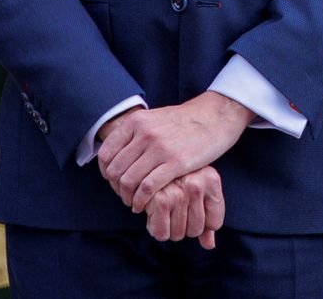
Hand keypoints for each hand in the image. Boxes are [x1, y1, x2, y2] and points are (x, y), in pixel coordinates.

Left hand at [96, 92, 253, 210]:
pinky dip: (141, 201)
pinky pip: (147, 188)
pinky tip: (144, 205)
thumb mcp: (155, 119)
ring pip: (128, 181)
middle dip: (116, 189)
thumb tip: (115, 155)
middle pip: (115, 171)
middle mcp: (145, 133)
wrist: (217, 116)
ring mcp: (160, 147)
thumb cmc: (186, 121)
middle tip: (125, 195)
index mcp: (137, 121)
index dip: (106, 173)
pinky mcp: (176, 162)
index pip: (105, 154)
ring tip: (134, 202)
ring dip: (127, 197)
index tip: (114, 181)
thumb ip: (135, 134)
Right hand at [143, 165, 224, 248]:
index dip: (204, 224)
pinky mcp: (160, 200)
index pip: (215, 223)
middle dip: (183, 227)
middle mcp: (197, 186)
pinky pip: (161, 233)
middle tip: (174, 211)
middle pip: (195, 231)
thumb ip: (208, 218)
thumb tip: (209, 245)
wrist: (147, 160)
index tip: (192, 212)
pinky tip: (152, 213)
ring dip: (168, 228)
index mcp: (212, 181)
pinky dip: (155, 228)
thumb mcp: (199, 189)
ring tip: (163, 210)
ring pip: (177, 234)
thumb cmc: (178, 177)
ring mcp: (180, 193)